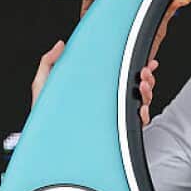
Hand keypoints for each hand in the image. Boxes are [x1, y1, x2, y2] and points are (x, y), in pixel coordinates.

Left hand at [30, 41, 158, 126]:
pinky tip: (140, 109)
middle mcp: (105, 104)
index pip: (119, 75)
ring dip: (147, 92)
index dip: (134, 67)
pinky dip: (143, 115)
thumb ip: (49, 63)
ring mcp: (111, 119)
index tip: (143, 60)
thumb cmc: (43, 119)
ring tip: (143, 85)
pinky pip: (135, 125)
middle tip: (144, 72)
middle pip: (135, 88)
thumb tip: (61, 45)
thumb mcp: (43, 86)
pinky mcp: (113, 134)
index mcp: (93, 90)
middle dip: (146, 78)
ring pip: (139, 103)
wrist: (44, 145)